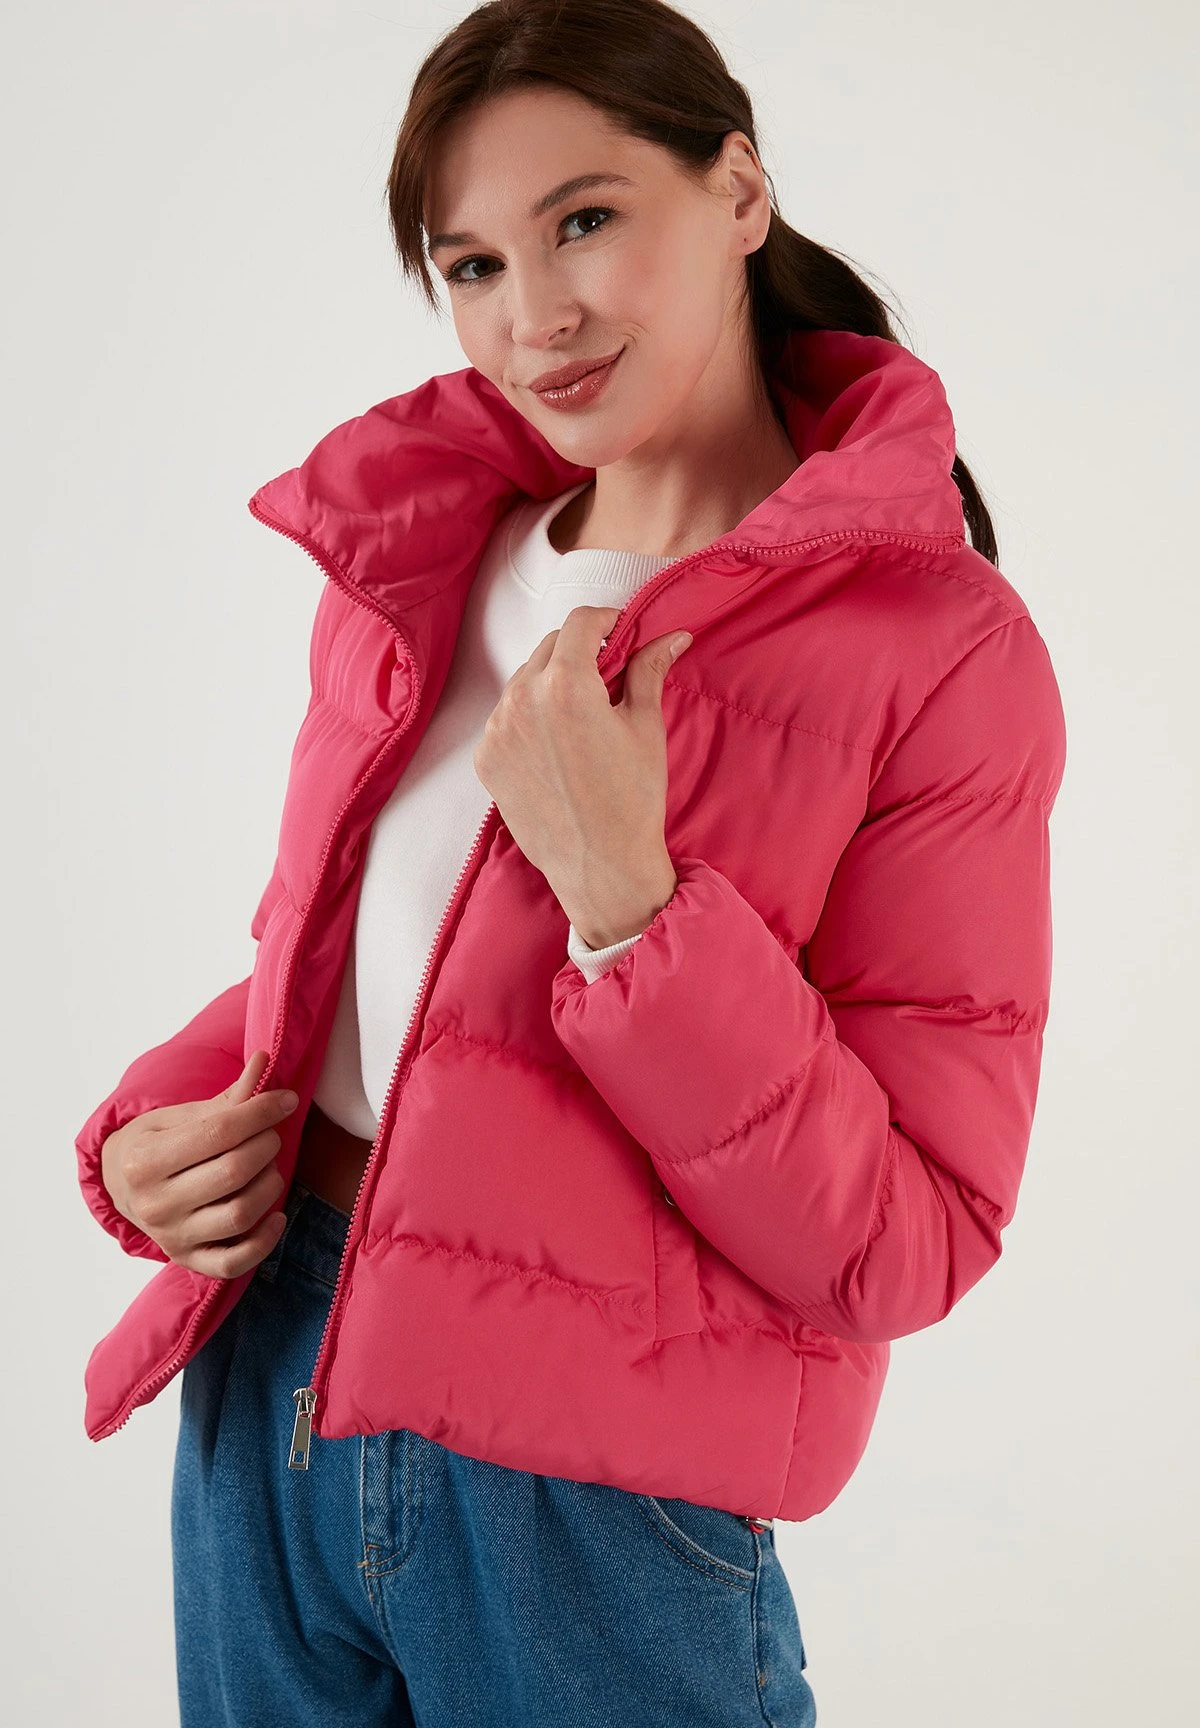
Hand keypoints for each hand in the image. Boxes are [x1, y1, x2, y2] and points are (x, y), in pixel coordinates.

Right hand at [100, 1049, 300, 1277]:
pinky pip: (236, 1262)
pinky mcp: (189, 1261)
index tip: (287, 1100)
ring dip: (271, 1185)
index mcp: (145, 1161)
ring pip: (241, 1214)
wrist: (121, 1189)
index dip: (262, 1111)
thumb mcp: (178, 1116)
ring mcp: (172, 1238)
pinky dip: (265, 1240)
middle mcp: (154, 1205)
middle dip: (267, 1145)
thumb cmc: (156, 1144)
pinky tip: (276, 1215)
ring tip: (268, 1168)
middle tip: (270, 1135)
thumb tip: (264, 1060)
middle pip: (234, 1172)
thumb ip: (227, 1097)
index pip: (219, 1132)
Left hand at [472, 606, 691, 942]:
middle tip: (608, 677)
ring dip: (551, 684)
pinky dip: (529, 719)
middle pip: (550, 648)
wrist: (601, 866)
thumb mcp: (646, 728)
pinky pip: (506, 718)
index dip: (605, 622)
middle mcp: (522, 701)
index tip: (619, 634)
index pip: (580, 623)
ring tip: (581, 717)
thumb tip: (670, 637)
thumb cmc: (631, 801)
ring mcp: (497, 731)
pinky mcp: (485, 759)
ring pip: (524, 681)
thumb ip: (648, 671)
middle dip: (579, 653)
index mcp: (566, 686)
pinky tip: (557, 746)